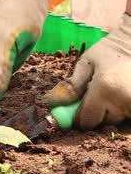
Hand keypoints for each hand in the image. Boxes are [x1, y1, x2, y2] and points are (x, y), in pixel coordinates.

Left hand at [43, 14, 130, 129]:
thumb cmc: (107, 52)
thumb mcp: (85, 64)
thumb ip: (70, 86)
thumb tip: (50, 103)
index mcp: (104, 89)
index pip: (86, 121)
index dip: (78, 117)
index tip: (76, 106)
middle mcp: (122, 100)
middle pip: (101, 121)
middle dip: (94, 112)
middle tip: (96, 93)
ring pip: (115, 119)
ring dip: (109, 110)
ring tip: (110, 89)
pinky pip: (126, 114)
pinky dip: (120, 108)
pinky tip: (119, 92)